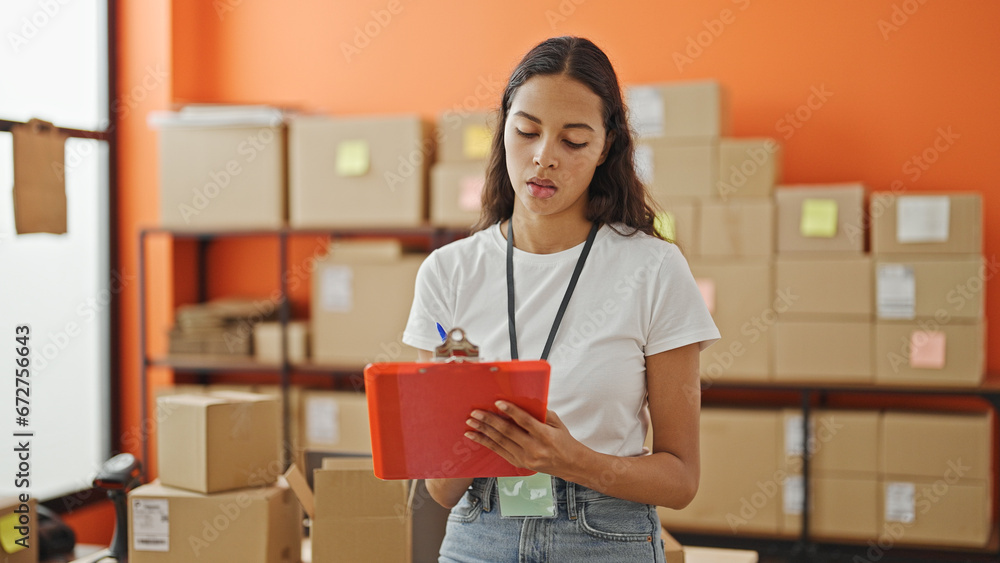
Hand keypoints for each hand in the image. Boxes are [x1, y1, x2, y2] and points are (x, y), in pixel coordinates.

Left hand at [464, 401, 584, 475]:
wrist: (570, 464)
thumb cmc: (563, 440)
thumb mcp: (557, 423)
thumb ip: (541, 413)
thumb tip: (521, 401)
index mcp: (545, 435)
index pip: (525, 421)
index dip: (511, 411)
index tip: (498, 403)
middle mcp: (534, 448)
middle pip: (508, 432)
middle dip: (489, 421)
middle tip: (475, 413)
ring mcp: (526, 458)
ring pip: (500, 443)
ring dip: (483, 432)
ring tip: (471, 423)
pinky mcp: (520, 464)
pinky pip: (500, 452)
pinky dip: (486, 443)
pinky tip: (476, 437)